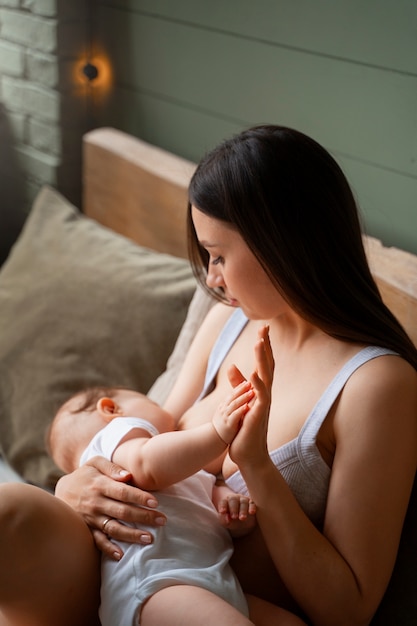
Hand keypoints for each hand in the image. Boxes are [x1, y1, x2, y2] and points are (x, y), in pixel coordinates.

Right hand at [55, 456, 166, 559]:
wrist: (60, 491)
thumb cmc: (84, 475)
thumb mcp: (95, 463)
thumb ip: (112, 467)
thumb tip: (128, 476)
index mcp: (100, 485)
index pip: (123, 492)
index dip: (140, 497)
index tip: (155, 503)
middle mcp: (96, 503)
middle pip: (123, 512)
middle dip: (144, 517)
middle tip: (162, 520)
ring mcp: (91, 518)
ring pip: (114, 528)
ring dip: (132, 535)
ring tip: (149, 538)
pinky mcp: (86, 530)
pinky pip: (98, 541)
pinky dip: (108, 549)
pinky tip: (121, 554)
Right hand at [212, 381, 254, 443]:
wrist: (214, 441)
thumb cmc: (223, 426)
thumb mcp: (227, 412)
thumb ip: (233, 404)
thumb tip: (240, 395)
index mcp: (224, 405)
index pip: (233, 393)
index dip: (240, 387)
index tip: (249, 381)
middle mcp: (224, 409)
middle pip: (233, 396)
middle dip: (242, 389)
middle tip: (251, 382)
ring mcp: (226, 416)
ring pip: (234, 404)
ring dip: (243, 398)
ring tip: (253, 392)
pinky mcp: (229, 425)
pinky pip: (235, 416)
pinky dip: (241, 410)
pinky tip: (248, 407)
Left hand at [217, 493, 256, 536]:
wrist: (243, 523)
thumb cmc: (231, 521)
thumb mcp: (225, 522)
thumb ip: (224, 519)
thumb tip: (227, 518)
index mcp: (226, 501)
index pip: (223, 502)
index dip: (223, 506)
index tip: (222, 512)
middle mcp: (235, 498)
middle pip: (233, 500)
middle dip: (233, 508)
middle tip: (234, 517)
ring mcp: (244, 500)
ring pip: (243, 502)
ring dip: (243, 510)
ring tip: (242, 518)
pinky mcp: (252, 503)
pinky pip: (252, 504)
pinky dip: (252, 507)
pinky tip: (251, 512)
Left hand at [227, 325, 273, 467]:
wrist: (249, 455)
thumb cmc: (245, 430)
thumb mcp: (240, 401)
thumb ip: (237, 385)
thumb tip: (232, 366)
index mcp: (260, 390)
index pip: (263, 363)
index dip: (263, 346)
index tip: (262, 328)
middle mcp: (265, 394)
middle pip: (267, 365)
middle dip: (265, 346)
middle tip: (265, 327)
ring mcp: (264, 405)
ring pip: (266, 377)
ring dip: (262, 359)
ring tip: (259, 342)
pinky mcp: (259, 415)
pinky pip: (261, 397)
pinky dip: (258, 385)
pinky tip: (255, 373)